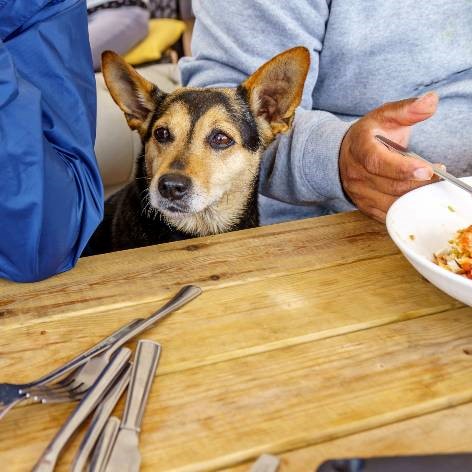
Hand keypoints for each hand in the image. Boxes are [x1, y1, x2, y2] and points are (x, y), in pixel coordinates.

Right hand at [339, 92, 440, 221]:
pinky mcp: (364, 207)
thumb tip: (431, 101)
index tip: (427, 169)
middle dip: (418, 183)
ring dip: (414, 197)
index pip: (377, 162)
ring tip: (431, 186)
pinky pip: (387, 215)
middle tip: (440, 175)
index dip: (402, 168)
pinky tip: (419, 198)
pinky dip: (406, 210)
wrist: (344, 155)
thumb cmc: (368, 136)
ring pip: (390, 204)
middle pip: (389, 185)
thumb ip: (408, 109)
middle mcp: (355, 174)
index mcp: (359, 148)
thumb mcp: (385, 116)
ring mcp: (358, 193)